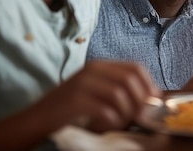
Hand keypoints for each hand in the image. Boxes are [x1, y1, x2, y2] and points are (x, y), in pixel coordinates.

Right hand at [39, 60, 160, 132]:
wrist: (38, 118)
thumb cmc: (73, 108)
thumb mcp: (98, 92)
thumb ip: (121, 90)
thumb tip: (153, 98)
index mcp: (101, 65)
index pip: (136, 68)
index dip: (149, 85)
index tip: (153, 102)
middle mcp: (92, 70)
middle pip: (130, 79)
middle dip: (141, 100)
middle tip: (141, 117)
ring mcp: (83, 83)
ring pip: (119, 94)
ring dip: (126, 113)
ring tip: (122, 123)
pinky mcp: (75, 100)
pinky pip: (105, 109)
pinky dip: (112, 120)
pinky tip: (107, 125)